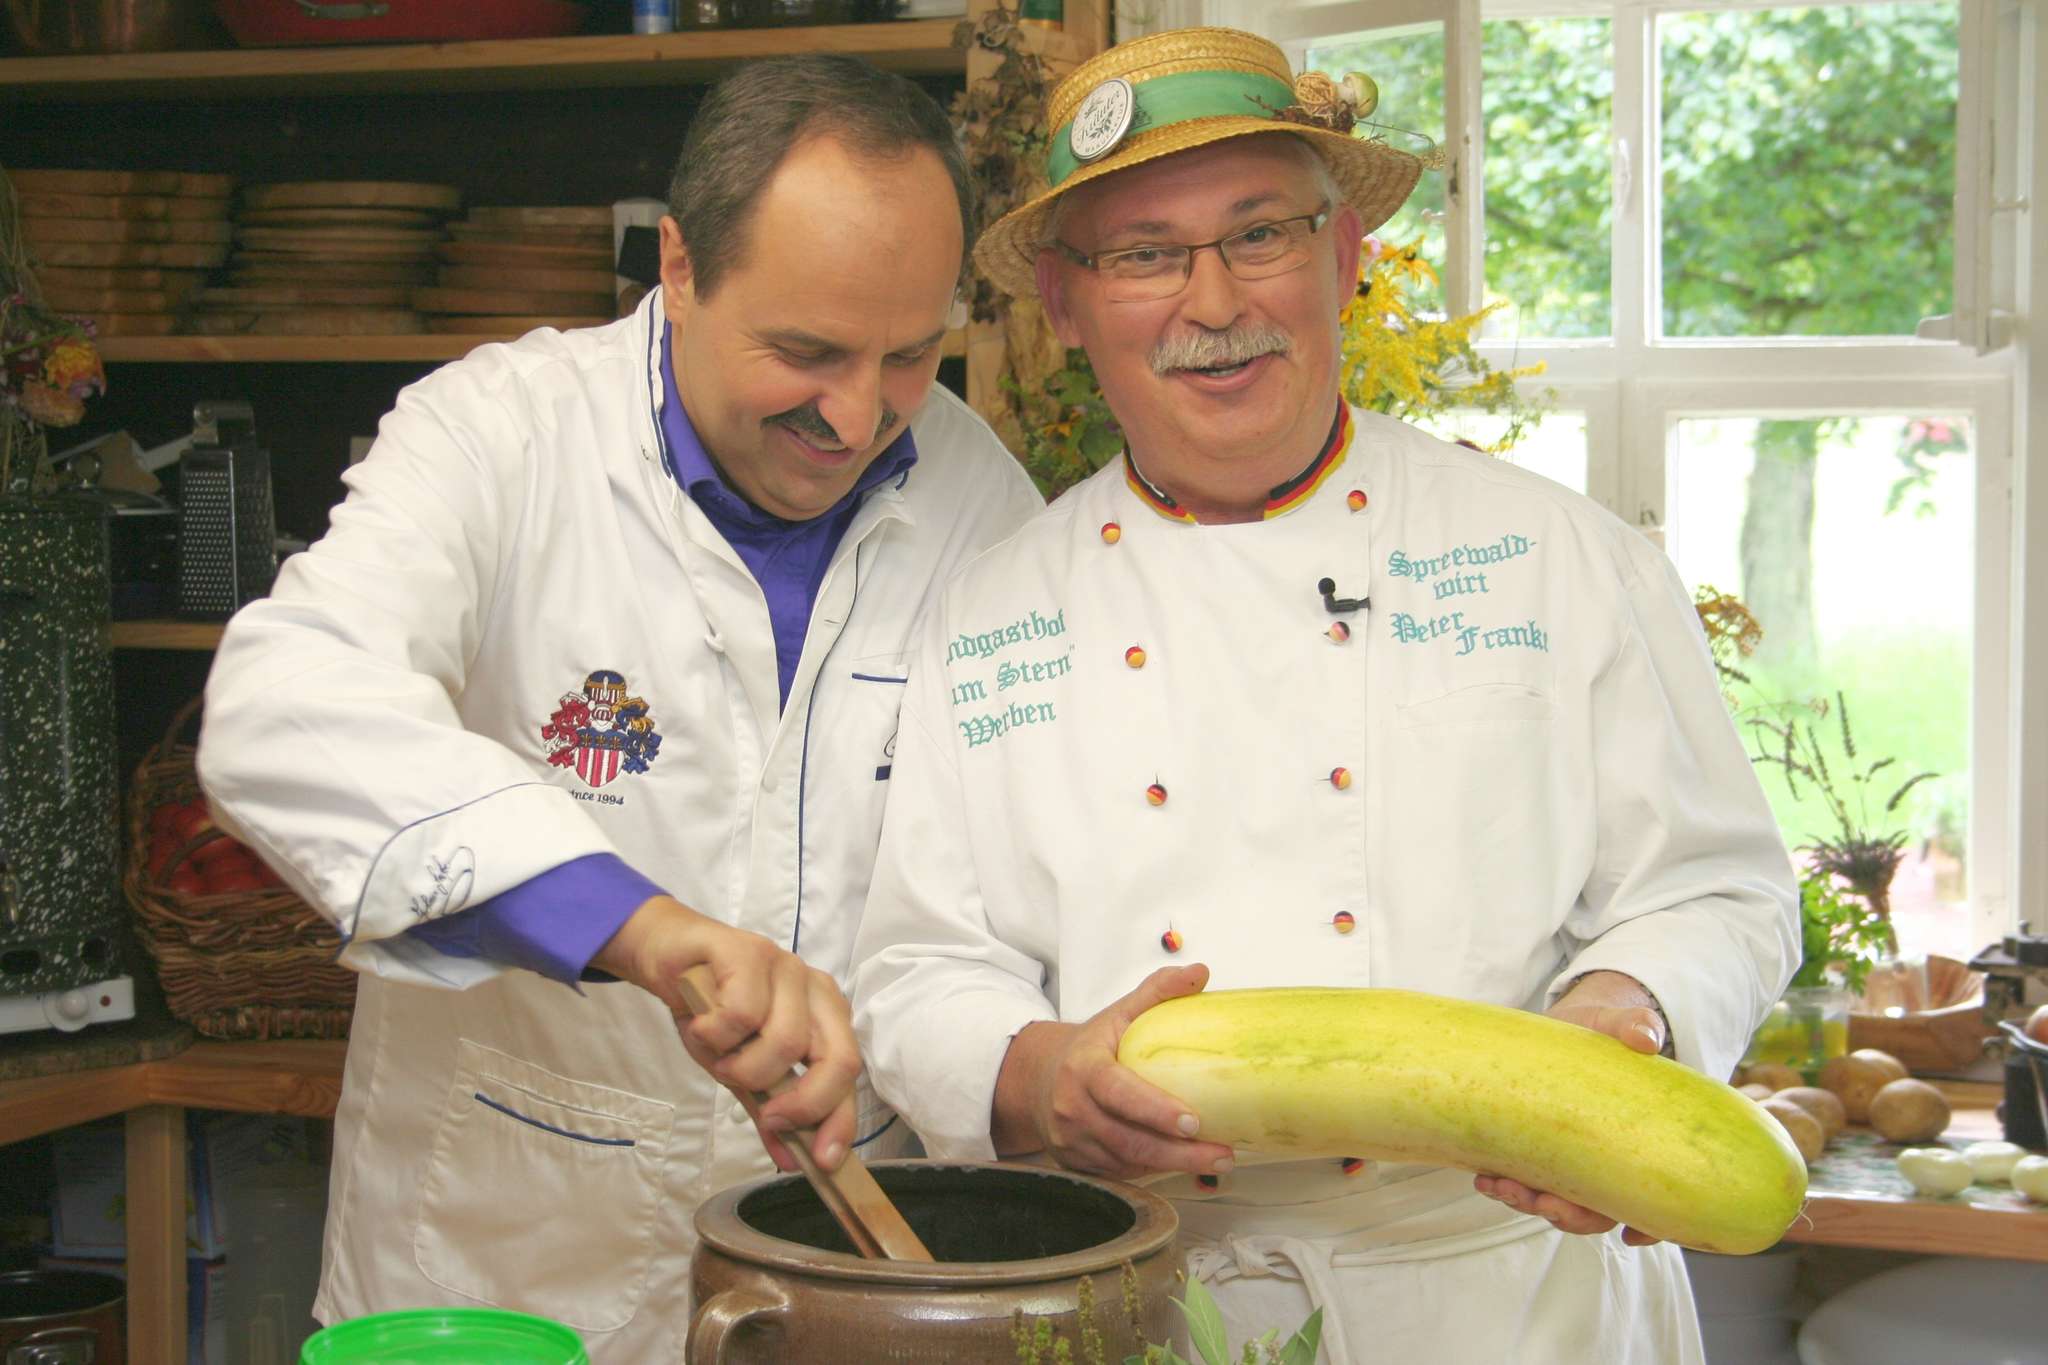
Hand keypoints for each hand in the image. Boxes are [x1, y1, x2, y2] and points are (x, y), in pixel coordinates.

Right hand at [593, 895, 859, 1172]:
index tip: (822, 1160)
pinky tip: (703, 1026)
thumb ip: (768, 1110)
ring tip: (720, 1057)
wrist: (671, 959)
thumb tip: (792, 1159)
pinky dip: (715, 1034)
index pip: (848, 1073)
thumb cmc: (713, 1012)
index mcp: (825, 1016)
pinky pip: (742, 1013)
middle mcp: (816, 989)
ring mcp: (786, 967)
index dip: (840, 1120)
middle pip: (838, 1059)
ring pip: (785, 1041)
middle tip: (767, 1115)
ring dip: (742, 1066)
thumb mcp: (742, 1069)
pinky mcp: (750, 951)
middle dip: (804, 1102)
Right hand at [992, 964, 1235, 1181]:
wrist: (1038, 1079)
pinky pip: (1120, 1173)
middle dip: (1180, 1152)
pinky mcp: (1077, 1164)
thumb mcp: (1118, 1014)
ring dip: (1173, 1166)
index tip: (1193, 1121)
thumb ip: (1157, 992)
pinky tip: (1184, 1165)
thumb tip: (1200, 973)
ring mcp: (1072, 1141)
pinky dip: (1154, 1170)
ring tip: (1217, 1160)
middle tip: (1222, 1152)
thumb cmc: (1090, 1047)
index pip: (1119, 1093)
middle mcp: (1073, 1108)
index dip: (1155, 1110)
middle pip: (1129, 1139)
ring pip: (1127, 1161)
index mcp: (1084, 1069)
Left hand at [1474, 971, 1666, 1245]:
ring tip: (1499, 1186)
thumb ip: (1636, 1025)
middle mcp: (1611, 1159)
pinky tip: (1485, 1177)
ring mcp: (1575, 1160)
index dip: (1654, 1222)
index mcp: (1646, 1140)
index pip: (1660, 1195)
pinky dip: (1507, 1186)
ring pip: (1562, 1202)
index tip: (1633, 1235)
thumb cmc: (1602, 1028)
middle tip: (1542, 1203)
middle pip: (1602, 1209)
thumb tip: (1646, 1037)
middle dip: (1571, 1215)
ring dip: (1530, 1203)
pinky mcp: (1539, 1151)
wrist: (1565, 1023)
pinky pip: (1529, 1181)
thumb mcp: (1619, 1023)